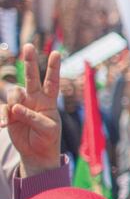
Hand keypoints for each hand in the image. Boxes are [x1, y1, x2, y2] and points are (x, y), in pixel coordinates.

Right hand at [0, 44, 60, 176]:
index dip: (53, 68)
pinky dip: (2, 116)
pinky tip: (4, 125)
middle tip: (29, 46)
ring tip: (14, 117)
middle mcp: (35, 99)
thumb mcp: (48, 129)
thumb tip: (15, 108)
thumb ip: (34, 117)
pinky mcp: (9, 113)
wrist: (37, 152)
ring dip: (14, 103)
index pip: (52, 82)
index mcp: (49, 101)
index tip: (56, 53)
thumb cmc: (48, 139)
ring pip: (14, 93)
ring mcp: (21, 105)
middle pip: (32, 77)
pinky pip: (3, 110)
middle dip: (30, 62)